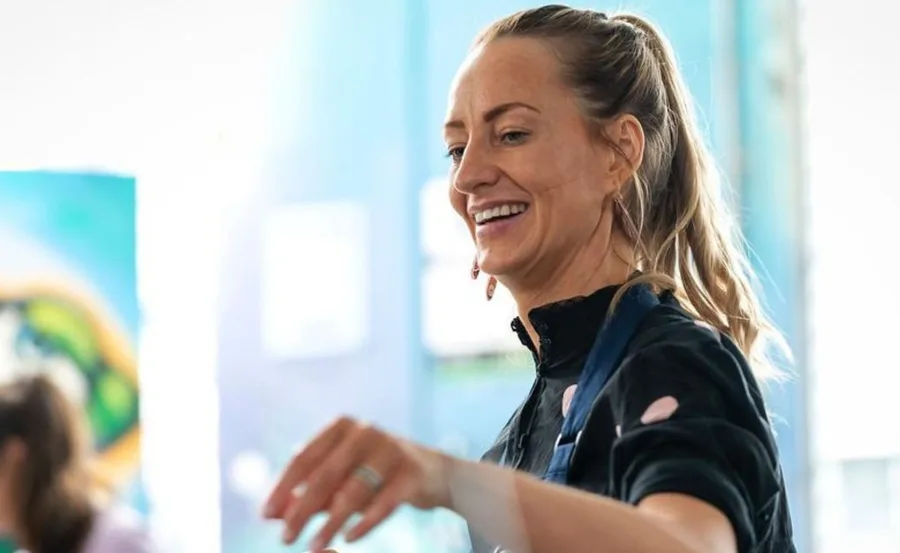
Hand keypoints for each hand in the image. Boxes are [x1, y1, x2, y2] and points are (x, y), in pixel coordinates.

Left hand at [263, 416, 452, 550]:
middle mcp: (365, 432)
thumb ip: (307, 493)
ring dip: (331, 523)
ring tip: (314, 546)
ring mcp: (390, 450)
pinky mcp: (411, 473)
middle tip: (286, 538)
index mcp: (341, 427)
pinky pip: (383, 503)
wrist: (431, 472)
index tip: (266, 515)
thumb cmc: (374, 474)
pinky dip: (364, 522)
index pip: (303, 458)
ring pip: (353, 491)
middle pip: (325, 475)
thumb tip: (272, 514)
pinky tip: (349, 539)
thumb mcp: (339, 480)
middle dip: (302, 509)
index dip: (283, 487)